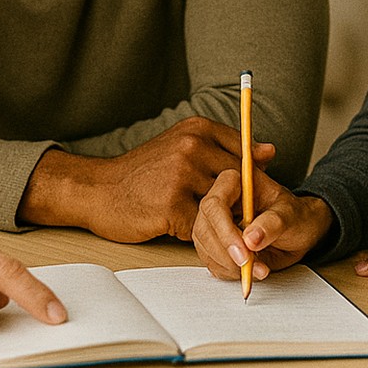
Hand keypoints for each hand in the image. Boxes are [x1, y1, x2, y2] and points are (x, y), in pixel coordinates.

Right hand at [18, 116, 275, 242]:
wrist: (97, 190)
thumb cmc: (142, 173)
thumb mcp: (181, 146)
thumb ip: (224, 149)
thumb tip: (270, 152)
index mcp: (197, 130)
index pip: (246, 154)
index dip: (255, 181)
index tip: (257, 199)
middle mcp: (191, 147)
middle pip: (240, 183)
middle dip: (247, 207)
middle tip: (250, 225)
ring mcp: (181, 176)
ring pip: (224, 209)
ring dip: (228, 226)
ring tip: (229, 236)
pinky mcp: (171, 207)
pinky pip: (202, 227)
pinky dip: (203, 236)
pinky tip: (194, 237)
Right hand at [192, 168, 333, 281]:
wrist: (299, 231)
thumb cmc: (295, 216)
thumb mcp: (290, 216)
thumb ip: (272, 224)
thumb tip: (251, 239)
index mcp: (235, 183)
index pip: (215, 204)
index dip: (225, 230)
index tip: (244, 252)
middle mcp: (220, 201)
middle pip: (204, 227)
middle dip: (225, 252)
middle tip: (249, 266)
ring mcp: (214, 223)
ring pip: (204, 246)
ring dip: (228, 265)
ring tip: (258, 269)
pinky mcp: (214, 243)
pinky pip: (210, 261)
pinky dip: (228, 272)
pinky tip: (248, 271)